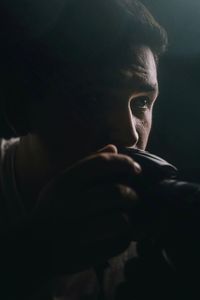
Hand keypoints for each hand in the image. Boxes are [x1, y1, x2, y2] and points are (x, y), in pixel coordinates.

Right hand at [32, 144, 142, 272]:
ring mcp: (77, 231)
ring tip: (123, 218)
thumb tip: (113, 147)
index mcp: (65, 182)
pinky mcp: (85, 254)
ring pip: (121, 220)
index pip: (101, 163)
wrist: (32, 247)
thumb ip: (87, 164)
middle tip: (132, 198)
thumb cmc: (53, 209)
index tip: (136, 169)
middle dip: (131, 195)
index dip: (124, 163)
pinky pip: (118, 243)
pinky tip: (115, 236)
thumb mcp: (63, 182)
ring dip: (127, 219)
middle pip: (116, 192)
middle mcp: (70, 204)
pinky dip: (122, 238)